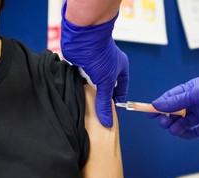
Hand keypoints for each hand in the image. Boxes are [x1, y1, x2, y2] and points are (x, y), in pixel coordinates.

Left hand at [61, 3, 128, 126]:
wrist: (83, 34)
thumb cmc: (101, 54)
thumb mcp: (106, 82)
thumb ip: (105, 103)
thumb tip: (107, 122)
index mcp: (120, 69)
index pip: (121, 90)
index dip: (117, 103)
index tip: (112, 116)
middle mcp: (109, 67)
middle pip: (106, 88)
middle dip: (102, 100)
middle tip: (98, 114)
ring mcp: (95, 65)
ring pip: (93, 84)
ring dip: (90, 93)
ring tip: (87, 108)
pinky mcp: (82, 64)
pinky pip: (82, 80)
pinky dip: (80, 87)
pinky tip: (78, 96)